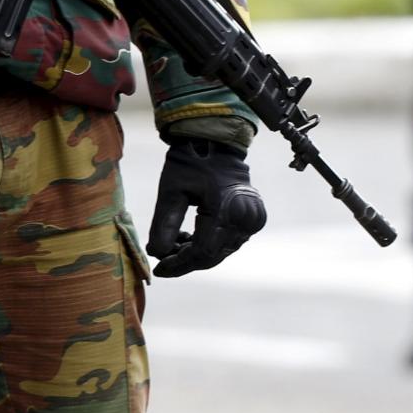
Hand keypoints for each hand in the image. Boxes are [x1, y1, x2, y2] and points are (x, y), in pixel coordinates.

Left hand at [147, 137, 266, 278]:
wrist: (219, 143)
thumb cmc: (193, 163)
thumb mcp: (171, 191)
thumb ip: (163, 226)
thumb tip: (157, 256)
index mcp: (226, 209)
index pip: (201, 252)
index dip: (179, 264)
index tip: (159, 268)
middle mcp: (246, 218)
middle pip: (212, 256)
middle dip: (185, 261)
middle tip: (163, 259)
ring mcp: (254, 220)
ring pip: (221, 252)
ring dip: (196, 254)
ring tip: (176, 242)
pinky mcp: (255, 220)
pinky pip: (229, 243)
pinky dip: (209, 245)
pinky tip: (192, 235)